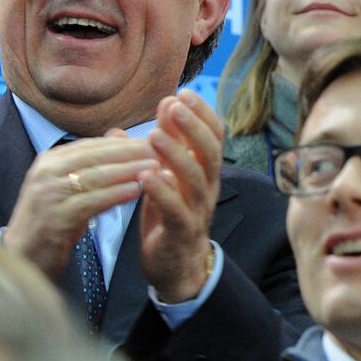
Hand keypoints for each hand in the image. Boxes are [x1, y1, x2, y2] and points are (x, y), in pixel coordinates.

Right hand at [3, 136, 155, 276]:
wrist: (24, 258)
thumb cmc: (55, 221)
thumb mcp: (73, 188)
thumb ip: (95, 163)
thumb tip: (119, 133)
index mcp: (51, 160)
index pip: (95, 145)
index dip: (128, 142)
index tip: (158, 140)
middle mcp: (46, 172)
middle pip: (97, 156)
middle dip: (132, 151)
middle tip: (164, 148)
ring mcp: (47, 194)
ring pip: (96, 176)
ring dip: (129, 170)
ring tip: (158, 166)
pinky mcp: (54, 217)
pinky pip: (91, 201)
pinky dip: (116, 194)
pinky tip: (138, 190)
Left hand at [138, 91, 222, 302]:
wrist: (176, 268)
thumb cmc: (169, 218)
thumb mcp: (164, 178)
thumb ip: (159, 147)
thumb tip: (151, 112)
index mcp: (204, 173)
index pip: (213, 137)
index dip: (202, 114)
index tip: (182, 92)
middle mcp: (206, 188)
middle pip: (209, 152)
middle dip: (193, 126)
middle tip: (175, 105)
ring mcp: (196, 210)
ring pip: (195, 178)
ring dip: (176, 154)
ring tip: (153, 134)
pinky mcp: (181, 231)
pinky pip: (176, 209)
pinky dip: (163, 191)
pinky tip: (147, 175)